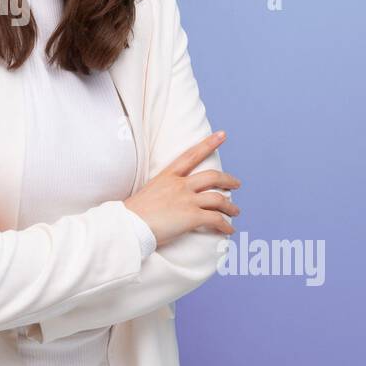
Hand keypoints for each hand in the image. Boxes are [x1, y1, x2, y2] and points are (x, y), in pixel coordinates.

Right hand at [122, 131, 241, 246]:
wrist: (128, 225)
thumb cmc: (134, 213)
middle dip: (228, 180)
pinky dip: (226, 225)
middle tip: (237, 184)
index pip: (191, 155)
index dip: (208, 143)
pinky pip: (216, 219)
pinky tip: (229, 229)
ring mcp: (186, 200)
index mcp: (167, 176)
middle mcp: (179, 185)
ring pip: (218, 199)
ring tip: (235, 211)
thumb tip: (171, 199)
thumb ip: (163, 191)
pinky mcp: (191, 217)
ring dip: (230, 206)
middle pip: (212, 177)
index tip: (222, 135)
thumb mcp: (149, 192)